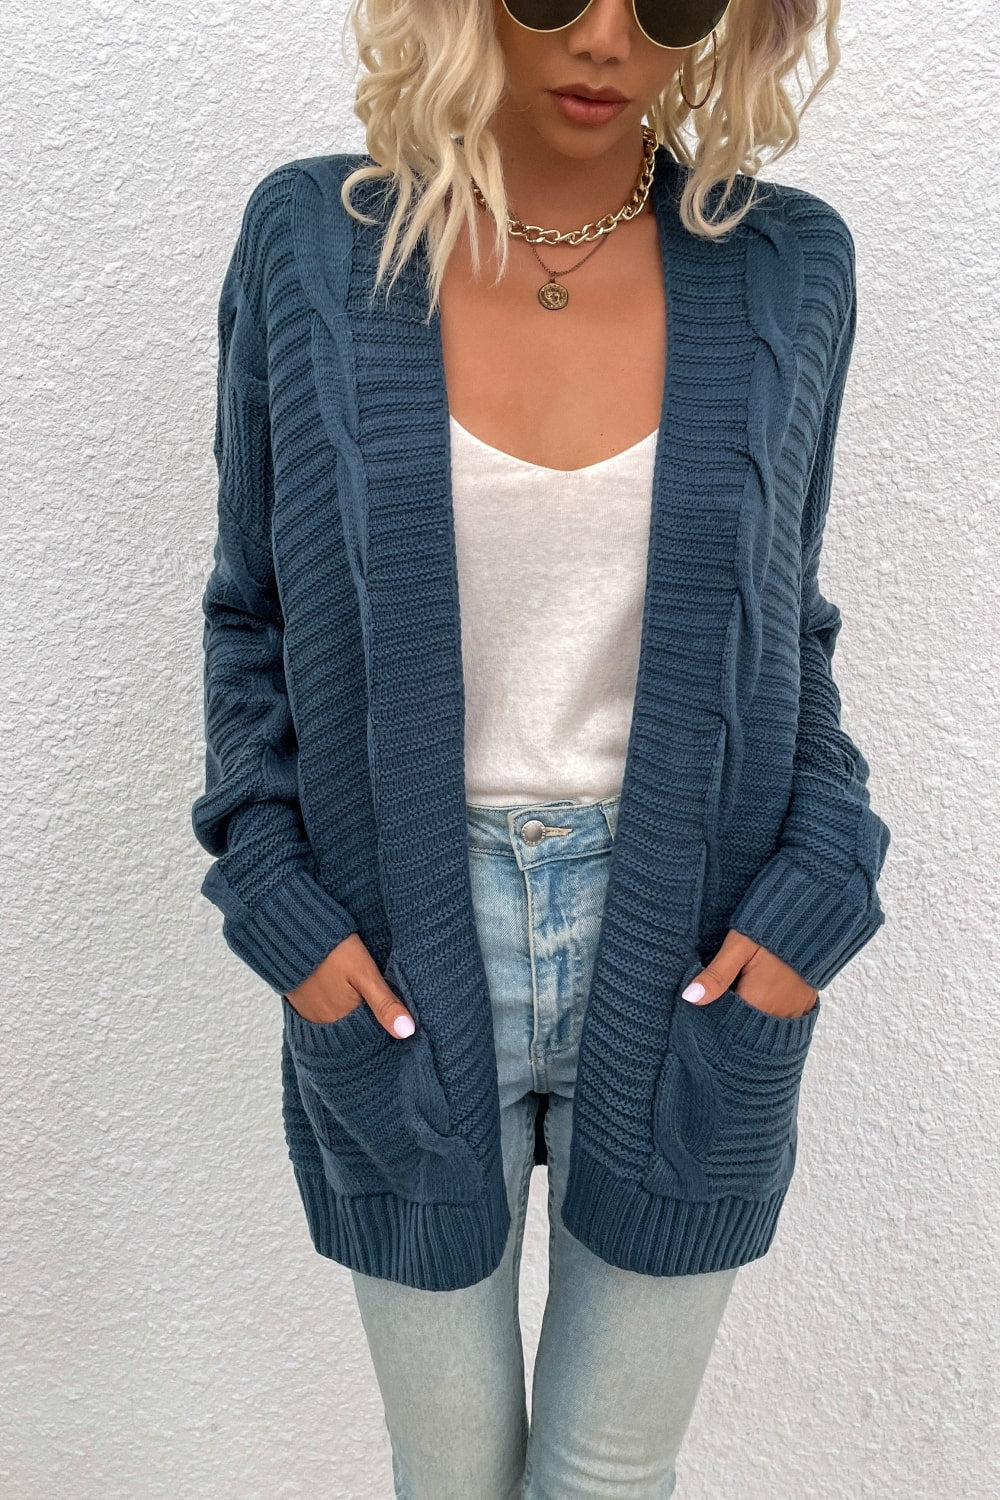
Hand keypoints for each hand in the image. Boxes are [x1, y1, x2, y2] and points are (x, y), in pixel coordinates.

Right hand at [285, 934, 416, 1037]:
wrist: (292, 932)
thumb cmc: (332, 951)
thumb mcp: (365, 974)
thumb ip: (385, 1004)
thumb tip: (407, 1031)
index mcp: (344, 1022)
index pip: (371, 1037)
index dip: (386, 1026)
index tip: (399, 1016)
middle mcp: (325, 1025)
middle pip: (355, 1030)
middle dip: (370, 1021)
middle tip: (380, 999)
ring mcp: (311, 1016)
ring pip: (341, 1022)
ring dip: (353, 1014)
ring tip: (363, 995)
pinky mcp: (301, 1004)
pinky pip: (325, 1013)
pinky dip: (337, 1007)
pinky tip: (344, 992)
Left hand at [681, 930, 818, 1019]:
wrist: (814, 921)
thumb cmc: (773, 930)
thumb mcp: (739, 947)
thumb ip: (716, 975)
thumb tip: (690, 997)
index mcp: (757, 1002)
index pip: (728, 1025)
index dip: (714, 1017)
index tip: (706, 1004)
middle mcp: (777, 1014)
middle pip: (745, 1028)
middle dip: (731, 1017)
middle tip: (724, 994)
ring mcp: (793, 1012)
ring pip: (762, 1025)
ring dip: (749, 1015)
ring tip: (740, 993)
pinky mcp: (804, 1006)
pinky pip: (780, 1020)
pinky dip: (767, 1013)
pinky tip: (759, 996)